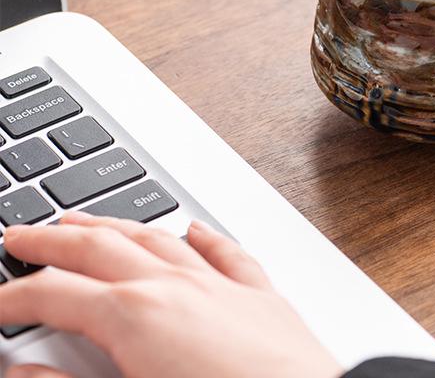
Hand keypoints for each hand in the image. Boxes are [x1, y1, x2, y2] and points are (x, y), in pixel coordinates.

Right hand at [0, 212, 340, 377]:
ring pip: (158, 239)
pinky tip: (193, 228)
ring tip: (89, 219)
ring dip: (118, 225)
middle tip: (21, 232)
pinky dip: (204, 238)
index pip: (55, 294)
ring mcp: (222, 286)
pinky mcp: (262, 298)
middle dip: (55, 239)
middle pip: (101, 247)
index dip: (14, 297)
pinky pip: (227, 254)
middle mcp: (177, 286)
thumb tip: (19, 375)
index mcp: (135, 316)